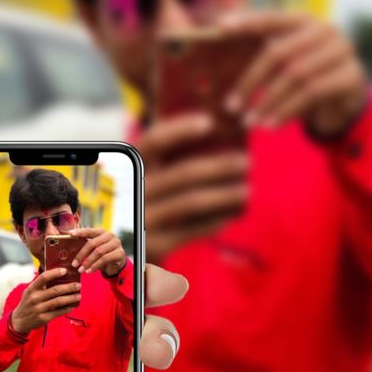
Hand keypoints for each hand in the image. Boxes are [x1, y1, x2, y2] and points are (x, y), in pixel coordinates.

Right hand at [11, 269, 81, 334]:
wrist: (19, 321)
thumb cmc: (28, 303)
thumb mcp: (30, 292)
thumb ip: (41, 285)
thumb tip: (59, 276)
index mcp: (32, 289)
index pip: (44, 277)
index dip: (55, 273)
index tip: (65, 270)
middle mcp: (35, 298)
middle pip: (56, 290)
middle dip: (69, 287)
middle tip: (79, 285)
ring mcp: (39, 308)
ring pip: (59, 301)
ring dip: (71, 298)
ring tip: (79, 295)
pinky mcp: (44, 318)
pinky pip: (59, 312)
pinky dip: (67, 308)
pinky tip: (73, 306)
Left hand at [68, 227, 126, 275]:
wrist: (115, 264)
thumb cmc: (101, 255)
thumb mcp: (93, 249)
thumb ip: (84, 245)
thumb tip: (68, 247)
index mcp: (101, 232)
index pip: (89, 231)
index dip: (80, 232)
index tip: (70, 233)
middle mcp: (110, 235)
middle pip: (92, 243)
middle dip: (81, 254)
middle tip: (74, 264)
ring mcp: (116, 243)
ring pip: (98, 252)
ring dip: (88, 262)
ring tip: (81, 270)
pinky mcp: (120, 253)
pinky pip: (105, 259)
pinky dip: (95, 266)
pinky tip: (89, 271)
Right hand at [139, 114, 248, 262]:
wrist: (124, 248)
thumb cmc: (143, 203)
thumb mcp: (144, 178)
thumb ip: (165, 160)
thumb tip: (216, 135)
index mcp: (129, 168)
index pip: (153, 140)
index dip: (181, 129)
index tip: (210, 122)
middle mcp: (133, 191)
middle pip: (184, 173)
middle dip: (221, 166)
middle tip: (246, 162)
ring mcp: (143, 219)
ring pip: (193, 202)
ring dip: (225, 194)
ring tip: (246, 190)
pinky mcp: (155, 244)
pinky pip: (193, 230)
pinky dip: (215, 221)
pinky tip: (231, 214)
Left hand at [222, 11, 368, 136]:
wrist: (345, 100)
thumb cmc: (306, 78)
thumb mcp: (285, 62)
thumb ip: (262, 51)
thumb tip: (221, 34)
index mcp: (306, 20)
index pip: (273, 18)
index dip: (248, 21)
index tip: (222, 27)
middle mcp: (326, 30)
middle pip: (280, 52)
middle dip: (251, 81)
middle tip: (231, 105)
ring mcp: (342, 51)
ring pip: (296, 76)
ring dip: (268, 102)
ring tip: (249, 121)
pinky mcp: (351, 76)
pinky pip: (312, 93)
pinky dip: (287, 111)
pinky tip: (271, 125)